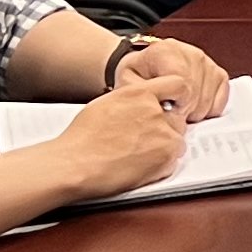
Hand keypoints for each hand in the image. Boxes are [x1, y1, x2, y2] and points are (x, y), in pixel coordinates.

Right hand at [56, 77, 190, 197]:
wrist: (74, 164)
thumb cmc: (81, 139)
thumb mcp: (106, 103)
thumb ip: (133, 100)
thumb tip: (145, 104)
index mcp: (140, 93)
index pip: (178, 85)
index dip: (177, 97)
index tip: (173, 107)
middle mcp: (155, 110)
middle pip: (177, 117)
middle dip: (165, 129)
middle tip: (142, 141)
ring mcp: (163, 133)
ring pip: (176, 139)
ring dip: (163, 147)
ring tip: (136, 155)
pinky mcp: (166, 156)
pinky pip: (173, 160)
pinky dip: (161, 165)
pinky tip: (138, 166)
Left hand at [110, 34, 231, 124]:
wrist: (143, 66)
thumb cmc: (136, 76)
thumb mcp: (128, 84)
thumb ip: (143, 96)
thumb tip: (166, 110)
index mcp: (165, 51)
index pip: (183, 83)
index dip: (177, 104)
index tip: (167, 110)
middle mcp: (190, 52)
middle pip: (197, 92)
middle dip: (186, 110)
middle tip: (172, 113)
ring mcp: (206, 61)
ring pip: (209, 97)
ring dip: (196, 111)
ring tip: (181, 109)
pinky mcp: (217, 72)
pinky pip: (222, 97)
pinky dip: (209, 108)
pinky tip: (194, 106)